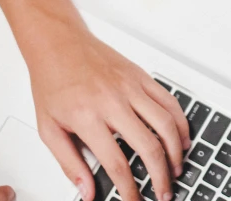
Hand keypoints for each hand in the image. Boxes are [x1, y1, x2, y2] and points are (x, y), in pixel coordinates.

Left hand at [25, 14, 189, 200]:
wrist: (59, 44)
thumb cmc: (53, 82)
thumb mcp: (48, 128)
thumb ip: (69, 163)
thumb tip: (86, 190)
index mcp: (88, 118)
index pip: (116, 163)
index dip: (130, 188)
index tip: (135, 199)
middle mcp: (113, 102)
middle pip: (149, 146)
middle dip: (161, 176)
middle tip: (164, 192)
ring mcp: (131, 87)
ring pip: (166, 124)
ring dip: (176, 151)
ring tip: (176, 168)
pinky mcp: (142, 77)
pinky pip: (169, 101)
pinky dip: (181, 122)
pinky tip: (182, 137)